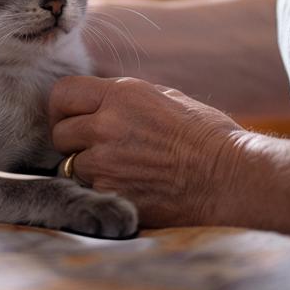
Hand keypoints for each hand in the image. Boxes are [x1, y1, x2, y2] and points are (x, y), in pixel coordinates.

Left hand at [49, 76, 245, 227]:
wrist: (230, 179)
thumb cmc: (207, 137)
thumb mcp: (165, 98)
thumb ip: (124, 98)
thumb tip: (97, 99)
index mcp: (121, 95)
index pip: (61, 94)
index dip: (62, 108)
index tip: (72, 119)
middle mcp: (106, 126)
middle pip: (59, 133)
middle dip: (72, 142)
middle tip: (96, 150)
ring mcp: (106, 164)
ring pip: (70, 166)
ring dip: (87, 170)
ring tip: (120, 171)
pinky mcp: (111, 196)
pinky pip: (89, 192)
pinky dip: (102, 192)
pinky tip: (129, 189)